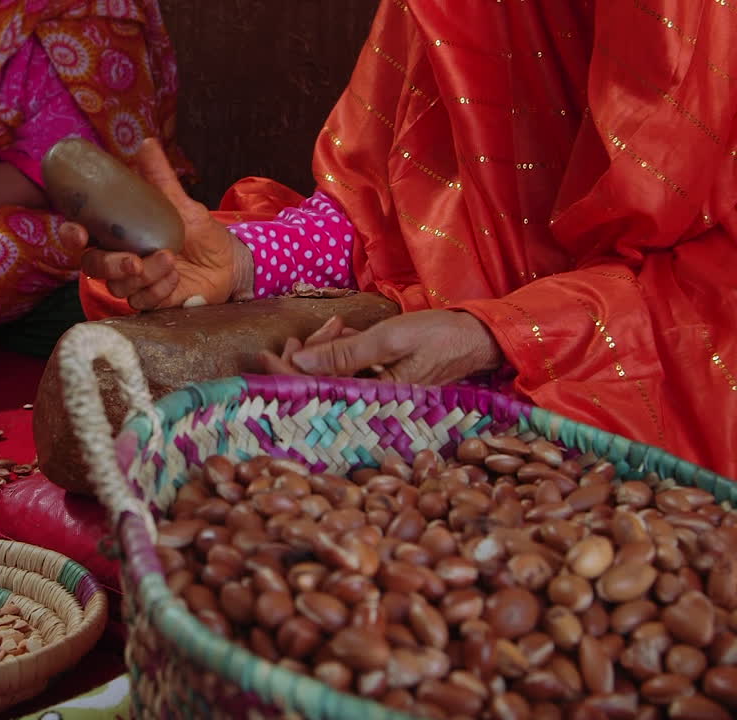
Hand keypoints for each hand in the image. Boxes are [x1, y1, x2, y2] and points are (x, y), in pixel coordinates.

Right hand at [60, 138, 252, 310]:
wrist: (227, 261)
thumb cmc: (199, 231)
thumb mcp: (180, 203)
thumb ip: (160, 177)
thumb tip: (146, 143)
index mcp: (117, 234)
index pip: (81, 236)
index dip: (72, 235)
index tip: (78, 233)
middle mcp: (119, 259)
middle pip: (93, 267)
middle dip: (110, 265)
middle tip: (134, 261)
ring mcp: (133, 282)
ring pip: (118, 287)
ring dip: (145, 275)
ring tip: (170, 260)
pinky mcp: (149, 301)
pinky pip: (141, 301)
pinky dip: (158, 289)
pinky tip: (175, 277)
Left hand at [265, 310, 504, 385]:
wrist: (478, 338)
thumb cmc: (439, 336)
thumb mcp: (389, 339)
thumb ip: (344, 353)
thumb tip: (297, 361)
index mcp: (372, 398)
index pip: (316, 391)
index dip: (286, 376)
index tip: (263, 356)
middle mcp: (371, 401)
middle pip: (319, 384)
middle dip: (303, 358)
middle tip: (295, 337)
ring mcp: (375, 392)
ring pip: (332, 374)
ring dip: (324, 348)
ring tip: (335, 325)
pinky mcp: (381, 382)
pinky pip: (349, 369)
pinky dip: (341, 348)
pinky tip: (342, 329)